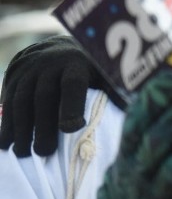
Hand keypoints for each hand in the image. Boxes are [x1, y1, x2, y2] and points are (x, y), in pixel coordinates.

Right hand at [0, 35, 124, 156]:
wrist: (60, 45)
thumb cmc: (90, 69)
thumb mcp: (105, 74)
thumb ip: (115, 91)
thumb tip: (132, 110)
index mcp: (78, 63)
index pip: (73, 85)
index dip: (71, 106)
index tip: (71, 129)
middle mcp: (51, 62)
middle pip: (44, 97)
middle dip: (42, 126)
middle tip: (43, 153)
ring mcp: (29, 66)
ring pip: (21, 99)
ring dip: (20, 128)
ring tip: (23, 153)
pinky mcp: (13, 71)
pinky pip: (7, 98)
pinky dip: (5, 122)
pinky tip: (5, 142)